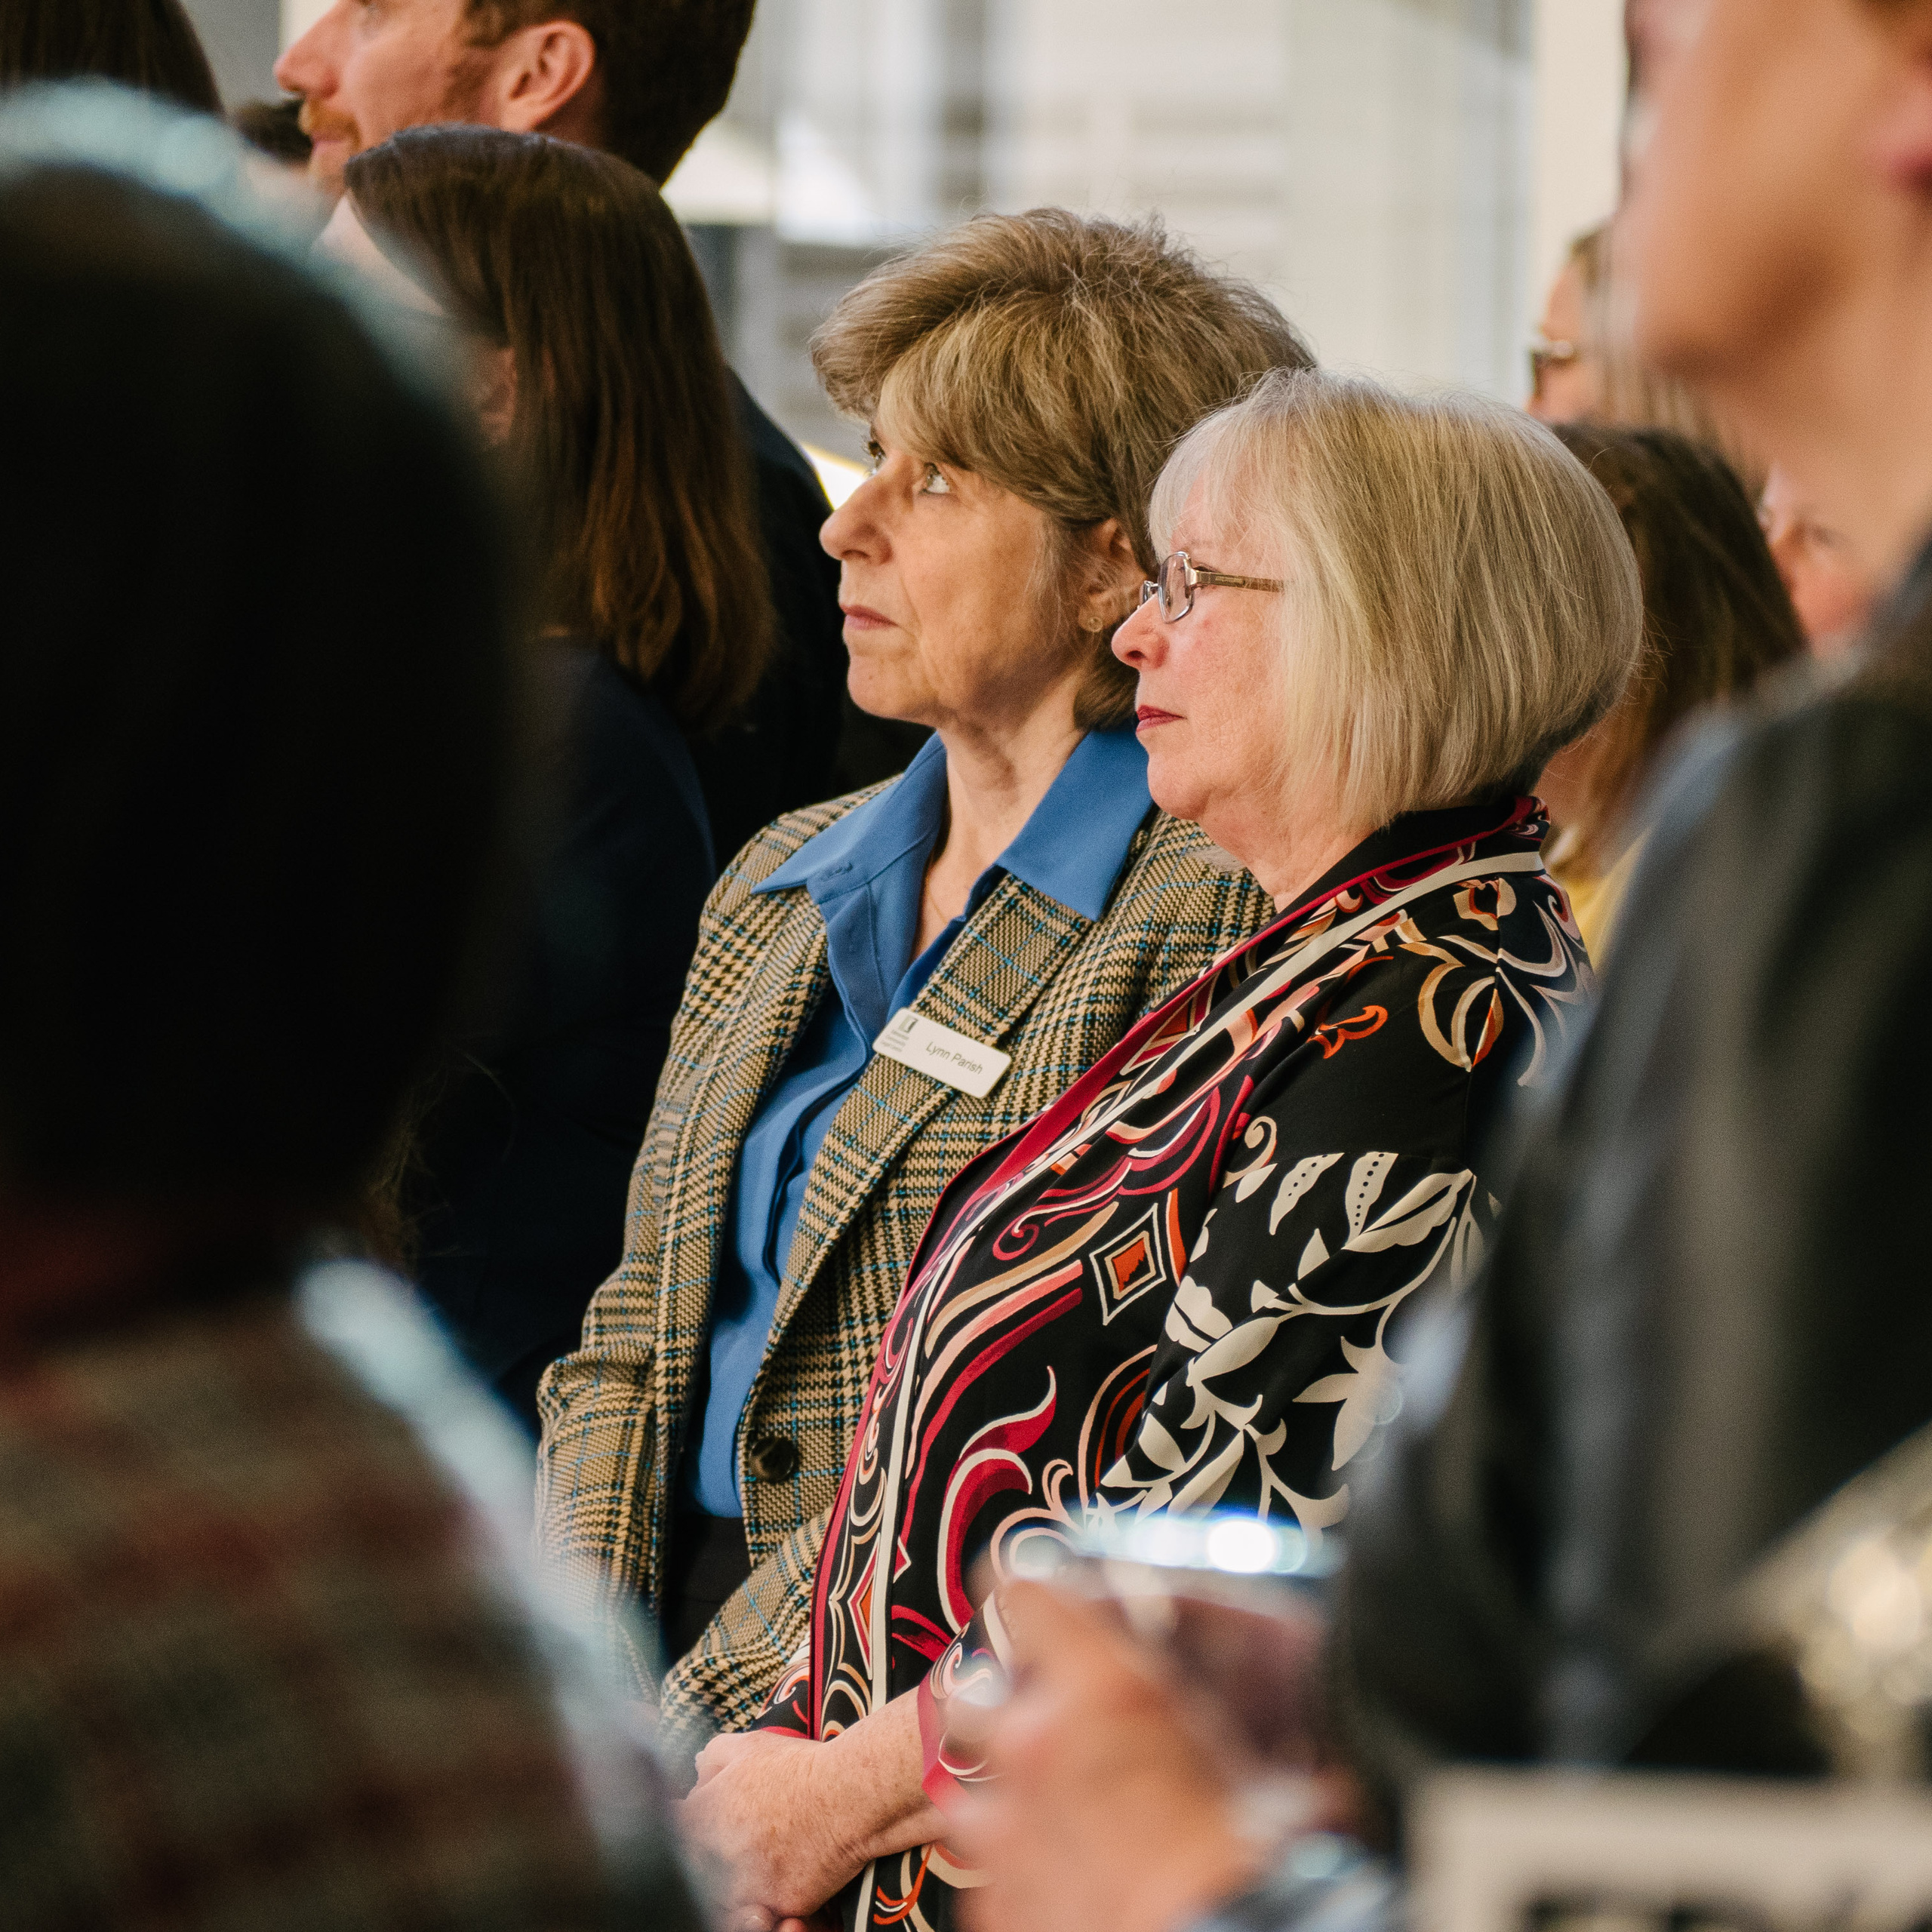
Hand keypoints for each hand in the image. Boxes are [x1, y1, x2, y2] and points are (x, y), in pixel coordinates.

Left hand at [678, 1696, 943, 1929]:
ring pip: (721, 1901)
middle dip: (707, 1862)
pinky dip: (764, 1909)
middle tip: (735, 1850)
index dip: (682, 1829)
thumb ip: (712, 1757)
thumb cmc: (798, 1767)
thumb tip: (696, 1769)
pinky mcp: (775, 1906)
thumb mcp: (749, 1746)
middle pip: (694, 1873)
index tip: (696, 1826)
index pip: (670, 1834)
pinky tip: (776, 1889)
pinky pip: (759, 1916)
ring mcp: (744, 1886)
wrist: (847, 1794)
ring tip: (755, 1873)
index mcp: (701, 1818)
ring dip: (732, 1890)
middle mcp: (714, 1857)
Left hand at [944, 1582, 1271, 1931]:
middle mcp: (1037, 1745)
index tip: (1035, 1594)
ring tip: (1057, 1813)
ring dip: (1005, 1787)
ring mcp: (1004, 1828)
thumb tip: (1290, 1714)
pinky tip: (1064, 1876)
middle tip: (1058, 1728)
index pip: (1028, 1591)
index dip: (1031, 1590)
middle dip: (1009, 1703)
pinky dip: (1017, 1864)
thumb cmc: (1251, 1875)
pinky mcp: (992, 1903)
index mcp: (1105, 1688)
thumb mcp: (1274, 1764)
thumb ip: (1253, 1719)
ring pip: (966, 1779)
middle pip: (977, 1688)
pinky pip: (985, 1866)